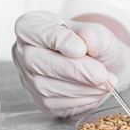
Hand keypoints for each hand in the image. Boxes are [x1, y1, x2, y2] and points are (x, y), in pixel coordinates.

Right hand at [12, 11, 129, 116]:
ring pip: (45, 87)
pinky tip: (96, 92)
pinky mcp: (40, 100)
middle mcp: (23, 51)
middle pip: (34, 61)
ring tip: (106, 83)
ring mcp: (29, 77)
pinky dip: (80, 100)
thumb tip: (86, 41)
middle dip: (72, 70)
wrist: (103, 67)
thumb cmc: (96, 45)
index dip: (57, 40)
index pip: (32, 30)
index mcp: (32, 25)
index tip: (81, 49)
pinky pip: (55, 104)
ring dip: (81, 88)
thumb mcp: (100, 34)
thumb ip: (94, 36)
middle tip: (101, 75)